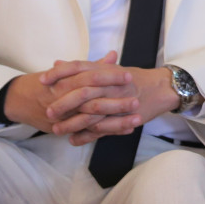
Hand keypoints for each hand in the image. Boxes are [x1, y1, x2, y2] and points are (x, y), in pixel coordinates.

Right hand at [3, 50, 135, 134]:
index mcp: (67, 81)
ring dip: (116, 121)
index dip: (110, 77)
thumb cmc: (48, 82)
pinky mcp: (64, 129)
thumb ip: (93, 66)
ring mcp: (64, 117)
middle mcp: (65, 99)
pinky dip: (107, 132)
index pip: (90, 78)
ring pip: (92, 120)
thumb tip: (113, 55)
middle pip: (93, 101)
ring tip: (137, 119)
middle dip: (116, 102)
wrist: (19, 100)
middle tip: (137, 100)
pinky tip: (125, 130)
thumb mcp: (68, 72)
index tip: (128, 76)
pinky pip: (88, 133)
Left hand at [40, 63, 180, 145]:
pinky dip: (88, 136)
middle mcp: (111, 84)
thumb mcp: (109, 69)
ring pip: (92, 113)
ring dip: (73, 123)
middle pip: (84, 92)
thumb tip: (58, 63)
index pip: (80, 67)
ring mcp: (118, 102)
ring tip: (57, 131)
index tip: (43, 80)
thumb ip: (84, 67)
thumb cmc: (133, 78)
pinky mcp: (124, 118)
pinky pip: (103, 129)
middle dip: (64, 103)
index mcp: (106, 71)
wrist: (162, 88)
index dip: (60, 73)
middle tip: (48, 112)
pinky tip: (74, 140)